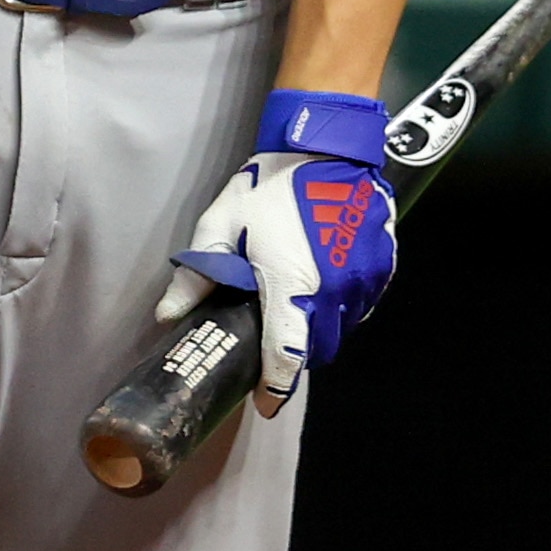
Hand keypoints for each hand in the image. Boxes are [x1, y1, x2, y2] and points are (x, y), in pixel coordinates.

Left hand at [155, 89, 398, 414]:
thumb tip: (168, 314)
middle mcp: (336, 293)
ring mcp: (365, 280)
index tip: (263, 405)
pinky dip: (343, 304)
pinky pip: (362, 302)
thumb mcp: (221, 225)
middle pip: (319, 350)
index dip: (275, 390)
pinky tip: (322, 283)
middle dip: (296, 355)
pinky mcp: (383, 265)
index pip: (286, 360)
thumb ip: (198, 274)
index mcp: (293, 289)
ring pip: (343, 327)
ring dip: (321, 327)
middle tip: (272, 341)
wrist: (327, 145)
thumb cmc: (270, 184)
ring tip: (295, 305)